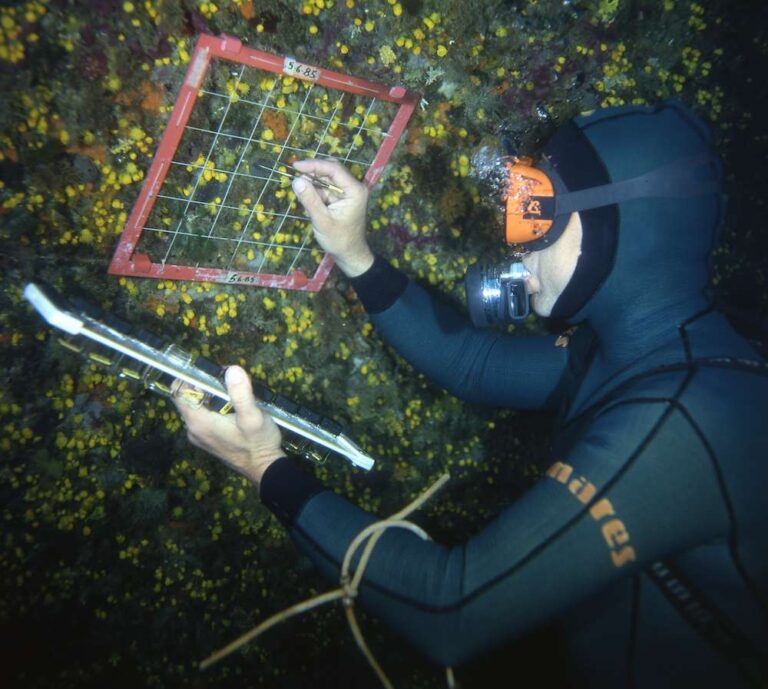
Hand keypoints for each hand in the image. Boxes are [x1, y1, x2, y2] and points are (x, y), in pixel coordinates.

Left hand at [172, 366, 282, 486]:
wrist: (264, 468)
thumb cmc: (258, 443)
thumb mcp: (253, 416)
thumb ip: (241, 393)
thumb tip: (231, 370)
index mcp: (199, 422)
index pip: (178, 393)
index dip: (188, 378)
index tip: (208, 370)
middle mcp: (193, 429)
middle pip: (185, 399)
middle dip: (201, 384)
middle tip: (223, 377)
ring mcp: (199, 436)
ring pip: (194, 407)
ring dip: (207, 395)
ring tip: (229, 389)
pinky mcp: (207, 439)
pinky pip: (201, 416)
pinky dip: (210, 406)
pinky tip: (229, 405)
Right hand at [291, 158, 373, 276]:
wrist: (349, 254)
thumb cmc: (339, 240)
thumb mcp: (322, 220)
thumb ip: (310, 200)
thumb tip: (296, 180)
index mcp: (354, 190)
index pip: (334, 169)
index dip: (314, 165)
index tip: (295, 166)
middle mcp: (353, 187)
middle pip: (331, 170)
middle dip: (312, 171)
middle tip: (294, 174)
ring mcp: (347, 192)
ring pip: (327, 178)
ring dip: (313, 183)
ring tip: (302, 194)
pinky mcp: (341, 198)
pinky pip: (326, 188)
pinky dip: (315, 191)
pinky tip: (309, 202)